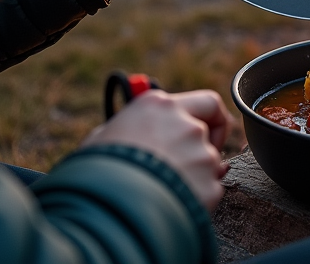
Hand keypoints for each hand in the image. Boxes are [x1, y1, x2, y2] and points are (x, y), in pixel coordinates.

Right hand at [81, 89, 231, 210]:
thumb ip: (129, 128)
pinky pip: (208, 192)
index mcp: (160, 106)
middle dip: (196, 152)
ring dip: (192, 177)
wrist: (108, 207)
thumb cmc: (97, 170)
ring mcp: (201, 156)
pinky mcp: (209, 187)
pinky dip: (194, 199)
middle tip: (175, 167)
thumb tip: (131, 135)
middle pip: (205, 136)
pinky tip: (168, 205)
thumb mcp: (103, 137)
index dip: (212, 119)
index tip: (207, 130)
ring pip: (207, 165)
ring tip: (160, 191)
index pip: (208, 103)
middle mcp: (187, 125)